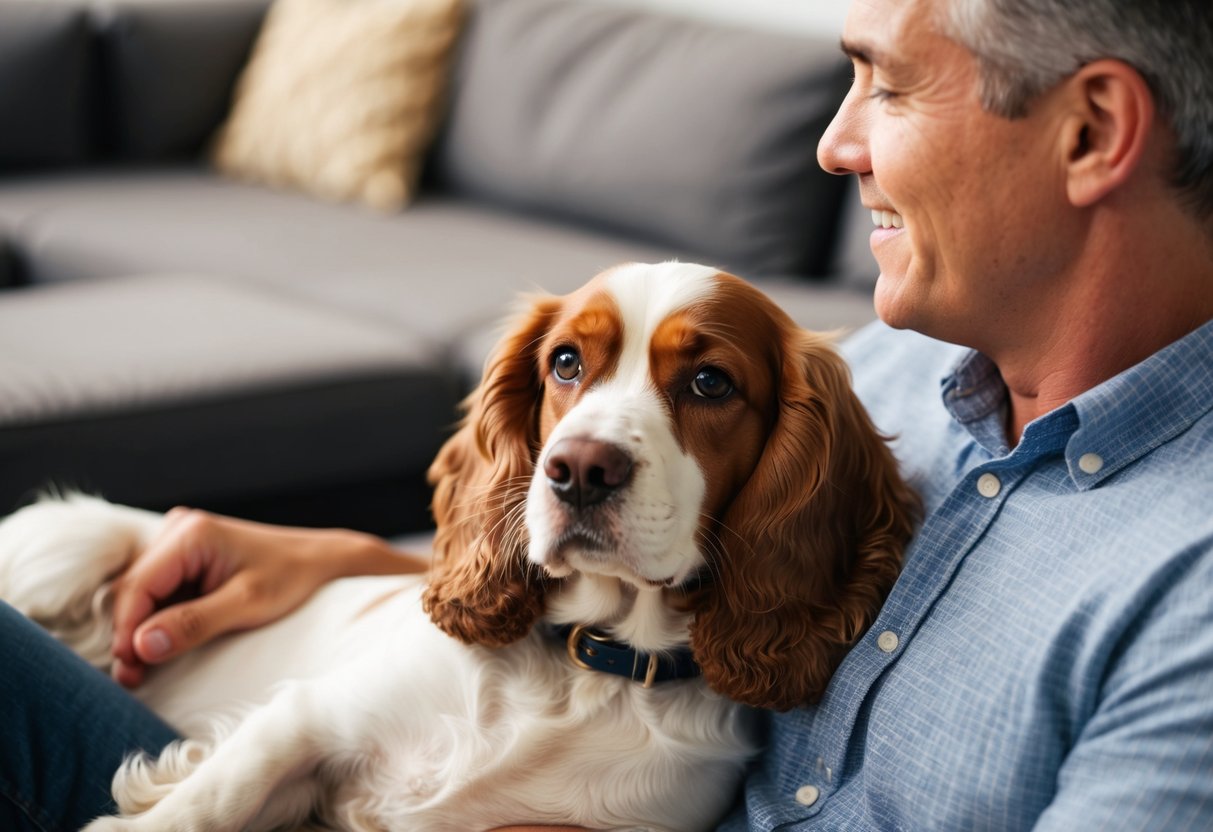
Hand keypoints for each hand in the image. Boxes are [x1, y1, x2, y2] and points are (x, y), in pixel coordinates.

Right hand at [110, 507, 424, 686]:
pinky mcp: (186, 558)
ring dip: (140, 631)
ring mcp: (181, 543)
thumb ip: (193, 623)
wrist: (322, 563)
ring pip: (143, 593)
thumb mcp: (247, 604)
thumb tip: (142, 646)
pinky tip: (158, 649)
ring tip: (140, 672)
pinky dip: (156, 620)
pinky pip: (159, 592)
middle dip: (130, 634)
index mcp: (191, 533)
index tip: (128, 670)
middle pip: (134, 589)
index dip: (126, 630)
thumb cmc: (292, 578)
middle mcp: (179, 530)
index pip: (137, 586)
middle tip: (131, 679)